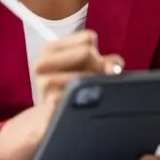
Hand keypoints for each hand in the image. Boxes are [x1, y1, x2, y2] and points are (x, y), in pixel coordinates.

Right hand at [0, 30, 122, 159]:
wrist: (46, 120)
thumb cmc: (67, 90)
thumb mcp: (83, 69)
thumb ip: (102, 61)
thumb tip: (116, 66)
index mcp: (49, 48)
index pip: (88, 38)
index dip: (98, 52)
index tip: (94, 66)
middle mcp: (43, 62)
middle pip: (87, 52)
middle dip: (98, 66)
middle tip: (95, 81)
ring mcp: (45, 82)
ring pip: (86, 74)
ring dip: (94, 84)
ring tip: (87, 93)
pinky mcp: (50, 101)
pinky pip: (81, 94)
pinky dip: (89, 99)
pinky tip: (82, 103)